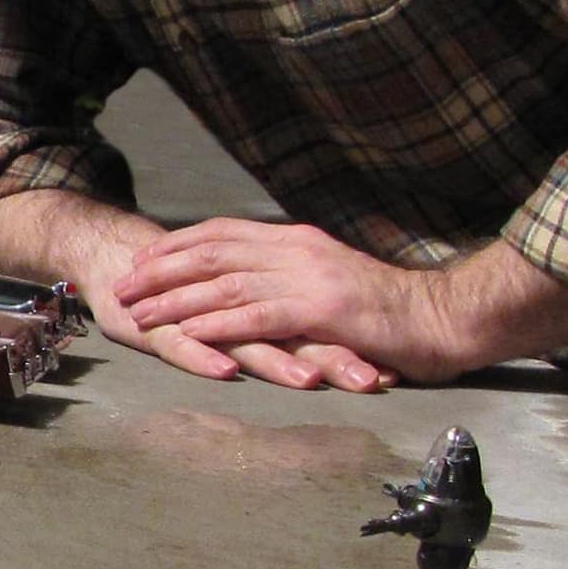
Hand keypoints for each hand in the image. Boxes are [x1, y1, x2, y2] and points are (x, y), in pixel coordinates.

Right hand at [0, 192, 391, 390]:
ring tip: (308, 382)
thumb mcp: (233, 306)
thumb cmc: (178, 289)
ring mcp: (197, 315)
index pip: (315, 324)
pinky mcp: (158, 328)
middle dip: (333, 357)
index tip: (389, 373)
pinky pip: (183, 345)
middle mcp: (237, 303)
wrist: (114, 253)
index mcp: (262, 296)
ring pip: (244, 336)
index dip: (351, 346)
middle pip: (293, 331)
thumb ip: (273, 323)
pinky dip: (204, 357)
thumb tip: (332, 352)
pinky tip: (225, 372)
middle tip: (370, 381)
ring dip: (279, 361)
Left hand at [115, 220, 479, 384]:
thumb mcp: (333, 281)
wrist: (445, 318)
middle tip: (122, 286)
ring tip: (139, 314)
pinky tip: (187, 335)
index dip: (178, 247)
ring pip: (225, 285)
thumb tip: (256, 283)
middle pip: (212, 254)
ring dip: (177, 301)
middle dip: (162, 271)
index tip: (142, 259)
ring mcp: (308, 278)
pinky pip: (255, 317)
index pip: (223, 233)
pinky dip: (216, 325)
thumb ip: (293, 278)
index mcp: (297, 240)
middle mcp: (296, 251)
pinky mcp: (320, 310)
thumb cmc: (392, 310)